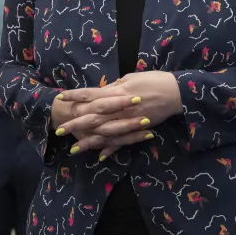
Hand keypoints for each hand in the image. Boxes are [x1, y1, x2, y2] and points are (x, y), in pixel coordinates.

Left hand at [57, 72, 181, 157]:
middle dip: (75, 124)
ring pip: (104, 134)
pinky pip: (121, 142)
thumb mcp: (131, 78)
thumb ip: (115, 86)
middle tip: (60, 130)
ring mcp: (127, 121)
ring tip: (74, 150)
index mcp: (117, 92)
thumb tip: (103, 90)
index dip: (75, 97)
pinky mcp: (137, 131)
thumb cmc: (154, 80)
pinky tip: (99, 157)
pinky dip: (110, 150)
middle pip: (93, 117)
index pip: (91, 94)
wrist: (175, 93)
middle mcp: (119, 108)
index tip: (61, 98)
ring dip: (88, 142)